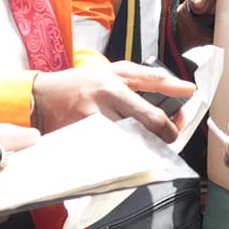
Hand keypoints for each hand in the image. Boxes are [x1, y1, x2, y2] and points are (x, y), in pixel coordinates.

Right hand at [31, 59, 191, 140]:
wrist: (41, 99)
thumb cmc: (81, 83)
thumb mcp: (116, 71)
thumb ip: (152, 79)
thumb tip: (187, 88)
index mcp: (113, 88)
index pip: (153, 116)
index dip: (172, 127)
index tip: (177, 126)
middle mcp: (101, 108)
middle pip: (143, 136)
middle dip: (160, 142)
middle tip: (163, 140)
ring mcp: (90, 129)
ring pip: (128, 149)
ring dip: (141, 150)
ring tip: (142, 143)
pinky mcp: (80, 145)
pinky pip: (109, 157)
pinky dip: (120, 156)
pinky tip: (121, 150)